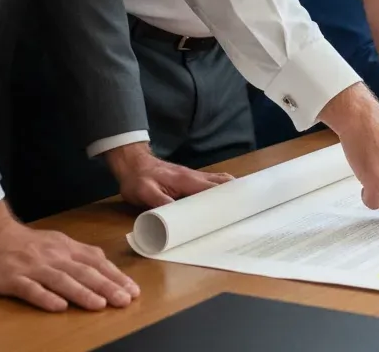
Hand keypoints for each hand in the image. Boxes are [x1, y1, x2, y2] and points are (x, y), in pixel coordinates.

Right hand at [0, 200, 139, 311]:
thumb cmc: (25, 243)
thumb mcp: (56, 243)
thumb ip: (78, 255)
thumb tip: (103, 265)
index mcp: (66, 248)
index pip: (96, 263)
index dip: (115, 276)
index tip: (133, 290)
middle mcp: (54, 256)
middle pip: (84, 272)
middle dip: (107, 287)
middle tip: (125, 300)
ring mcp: (33, 267)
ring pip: (62, 280)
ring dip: (83, 293)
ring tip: (100, 305)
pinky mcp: (13, 279)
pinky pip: (31, 290)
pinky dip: (46, 298)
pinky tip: (59, 307)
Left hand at [103, 142, 233, 207]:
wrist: (132, 163)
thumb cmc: (137, 179)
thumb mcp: (144, 192)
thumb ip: (159, 201)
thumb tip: (177, 215)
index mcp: (185, 180)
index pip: (212, 188)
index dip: (227, 196)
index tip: (240, 206)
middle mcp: (193, 176)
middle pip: (221, 182)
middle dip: (235, 192)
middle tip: (246, 207)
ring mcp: (192, 176)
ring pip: (217, 181)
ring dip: (229, 190)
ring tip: (240, 205)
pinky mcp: (188, 179)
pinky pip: (210, 183)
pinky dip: (220, 189)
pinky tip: (222, 200)